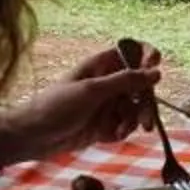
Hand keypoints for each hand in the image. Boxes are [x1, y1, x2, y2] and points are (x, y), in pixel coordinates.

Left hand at [7, 42, 161, 161]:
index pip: (132, 53)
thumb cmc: (56, 106)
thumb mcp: (92, 91)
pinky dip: (122, 131)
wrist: (34, 137)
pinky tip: (110, 137)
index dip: (147, 57)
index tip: (156, 69)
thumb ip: (125, 81)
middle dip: (145, 102)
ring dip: (134, 120)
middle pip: (140, 85)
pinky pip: (125, 125)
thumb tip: (156, 72)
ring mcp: (107, 104)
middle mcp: (108, 83)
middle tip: (146, 121)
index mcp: (101, 65)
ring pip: (136, 108)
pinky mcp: (105, 124)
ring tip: (124, 131)